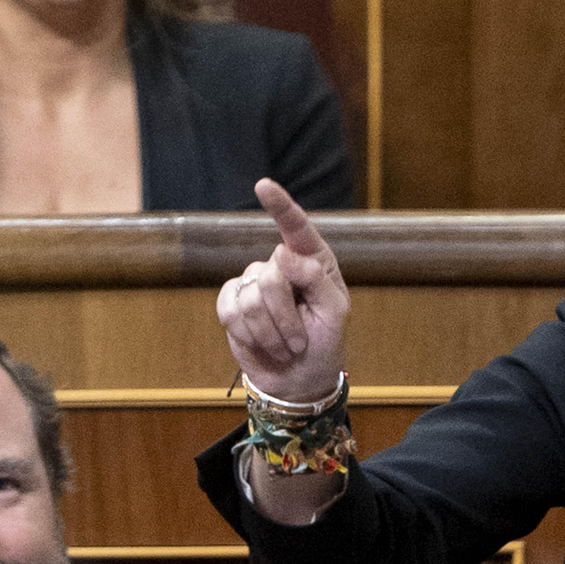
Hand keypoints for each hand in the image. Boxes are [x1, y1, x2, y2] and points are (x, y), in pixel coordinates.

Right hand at [217, 179, 349, 401]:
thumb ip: (315, 278)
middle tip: (300, 340)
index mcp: (313, 261)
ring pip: (251, 298)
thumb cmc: (325, 342)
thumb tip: (280, 251)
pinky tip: (262, 344)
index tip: (263, 185)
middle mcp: (281, 265)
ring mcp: (253, 281)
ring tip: (285, 346)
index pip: (297, 228)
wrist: (299, 378)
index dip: (280, 206)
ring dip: (271, 332)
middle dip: (286, 317)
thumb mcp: (334, 312)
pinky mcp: (231, 301)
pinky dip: (249, 334)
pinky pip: (230, 310)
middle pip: (271, 276)